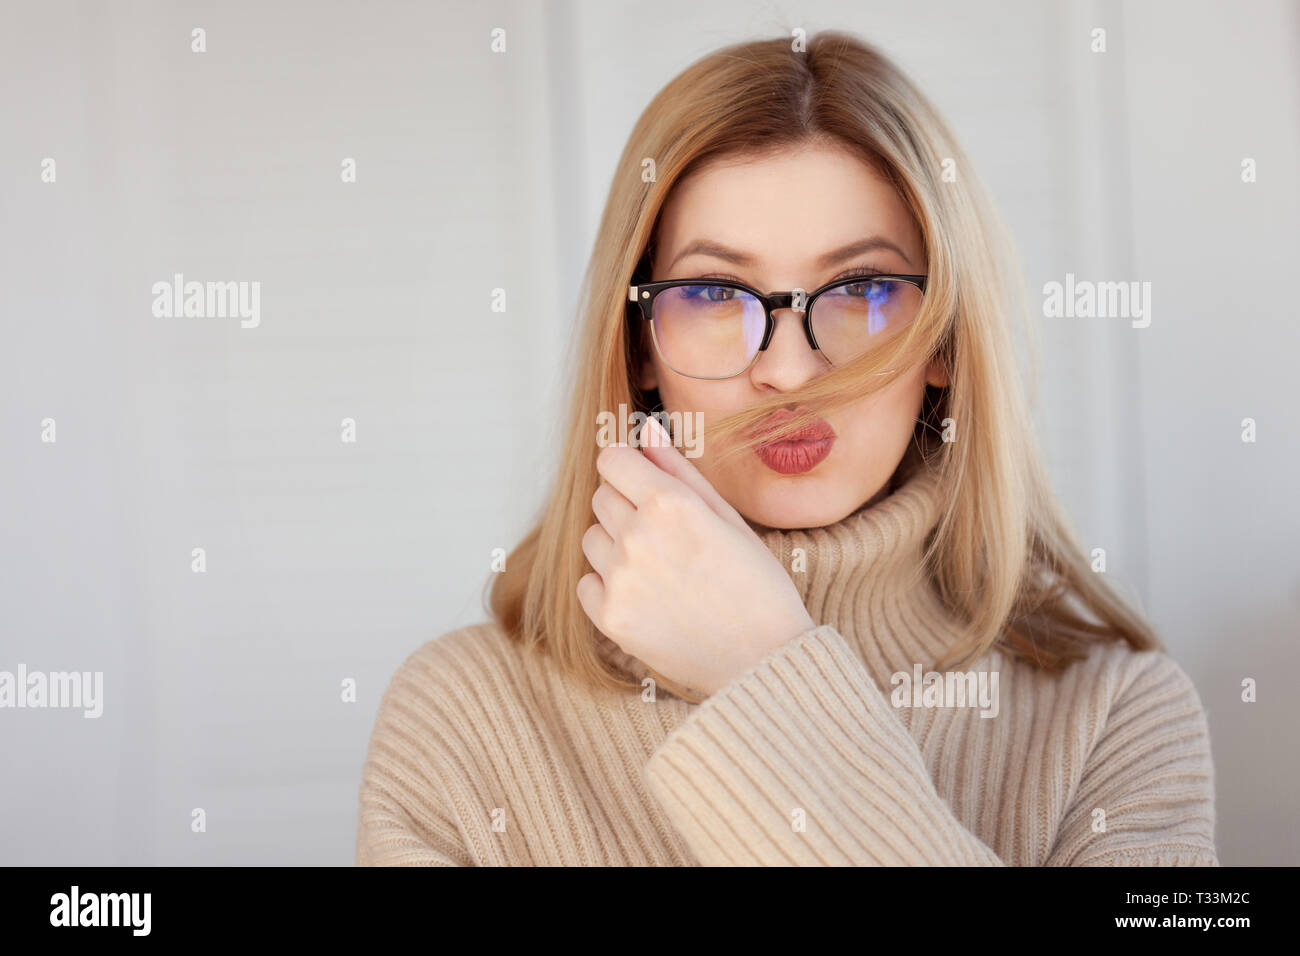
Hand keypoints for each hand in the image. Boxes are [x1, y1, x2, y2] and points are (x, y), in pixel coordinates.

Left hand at [577, 415, 815, 697]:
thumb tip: (645, 428)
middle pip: (601, 498)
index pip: (612, 460)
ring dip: (616, 546)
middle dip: (626, 506)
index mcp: (670, 504)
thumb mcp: (727, 516)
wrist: (762, 660)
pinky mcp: (609, 617)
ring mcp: (619, 579)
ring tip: (661, 569)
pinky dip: (609, 586)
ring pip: (592, 539)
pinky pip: (588, 582)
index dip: (628, 468)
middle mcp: (636, 536)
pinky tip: (649, 597)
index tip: (642, 482)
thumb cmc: (756, 584)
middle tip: (666, 536)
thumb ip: (679, 469)